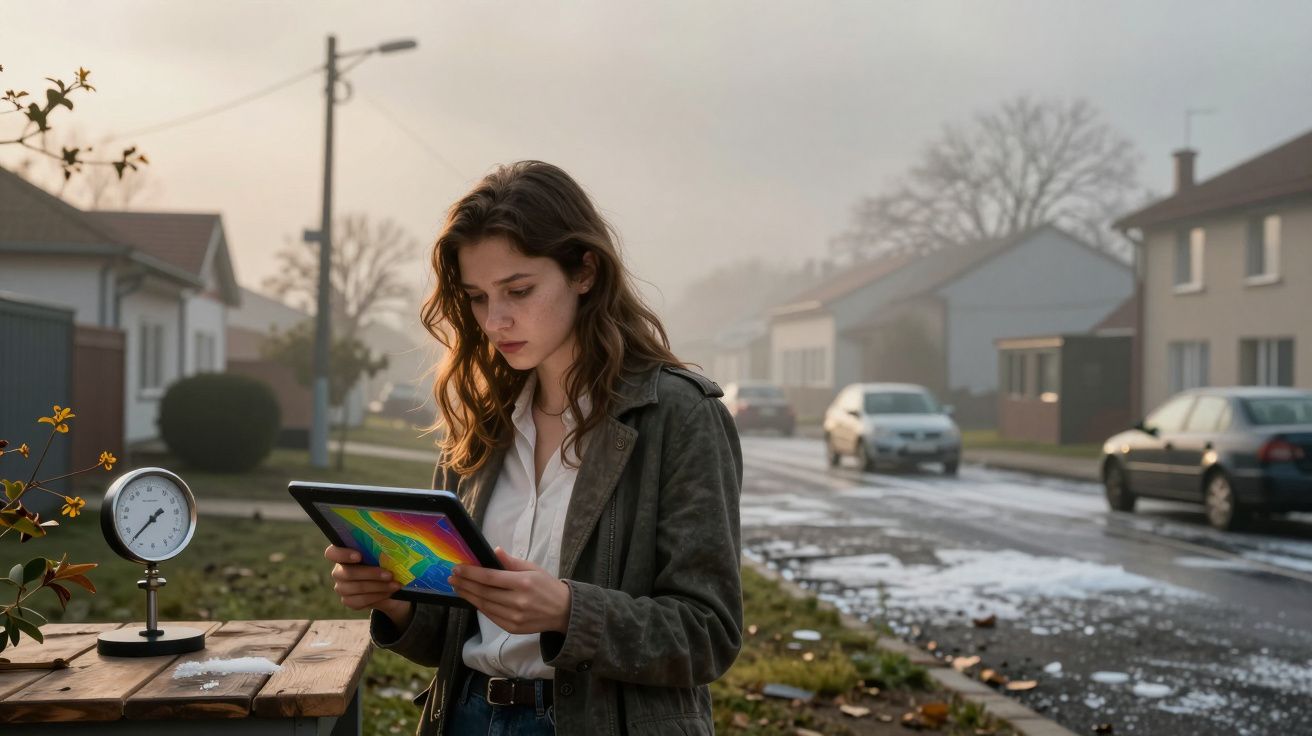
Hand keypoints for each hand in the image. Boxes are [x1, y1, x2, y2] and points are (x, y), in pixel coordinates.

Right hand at [323, 545, 411, 624]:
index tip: (359, 556)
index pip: (332, 553)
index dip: (343, 554)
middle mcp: (338, 571)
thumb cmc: (382, 561)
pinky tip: (389, 593)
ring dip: (378, 587)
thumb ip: (380, 551)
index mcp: (342, 554)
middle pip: (348, 573)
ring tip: (395, 585)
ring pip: (356, 588)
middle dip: (371, 574)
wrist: (386, 582)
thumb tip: (391, 548)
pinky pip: (360, 601)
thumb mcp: (381, 554)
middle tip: (390, 575)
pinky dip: (377, 597)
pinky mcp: (348, 600)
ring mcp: (341, 587)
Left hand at [449, 547, 571, 634]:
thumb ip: (512, 562)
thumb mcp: (533, 568)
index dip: (471, 573)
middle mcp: (517, 601)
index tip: (457, 568)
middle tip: (452, 577)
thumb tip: (494, 551)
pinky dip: (479, 606)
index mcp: (522, 582)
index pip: (490, 577)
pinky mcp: (512, 627)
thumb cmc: (547, 586)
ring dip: (468, 595)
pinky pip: (490, 616)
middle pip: (483, 592)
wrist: (563, 611)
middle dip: (465, 583)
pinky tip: (472, 598)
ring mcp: (514, 616)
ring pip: (484, 605)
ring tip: (458, 587)